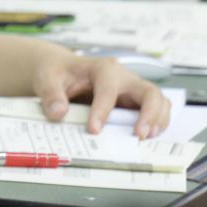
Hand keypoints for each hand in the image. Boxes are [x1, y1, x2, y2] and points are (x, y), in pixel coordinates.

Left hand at [30, 52, 169, 135]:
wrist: (61, 69)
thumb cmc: (57, 73)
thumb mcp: (48, 79)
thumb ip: (52, 95)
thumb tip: (59, 113)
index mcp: (103, 69)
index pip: (108, 89)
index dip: (102, 111)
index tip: (94, 129)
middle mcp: (123, 77)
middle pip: (149, 91)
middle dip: (149, 113)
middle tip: (139, 134)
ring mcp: (132, 89)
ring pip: (158, 100)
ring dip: (158, 119)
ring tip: (146, 137)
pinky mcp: (134, 101)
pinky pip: (156, 109)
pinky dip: (157, 122)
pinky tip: (147, 135)